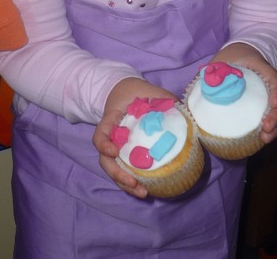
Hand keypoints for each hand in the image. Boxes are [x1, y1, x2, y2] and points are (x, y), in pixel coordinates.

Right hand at [92, 77, 177, 198]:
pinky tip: (146, 190)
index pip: (100, 134)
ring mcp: (117, 147)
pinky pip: (125, 170)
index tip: (114, 151)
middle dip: (116, 173)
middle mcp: (111, 137)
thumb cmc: (139, 92)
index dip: (104, 144)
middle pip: (105, 160)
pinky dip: (133, 182)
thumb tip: (186, 115)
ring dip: (124, 184)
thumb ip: (166, 100)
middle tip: (133, 182)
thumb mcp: (151, 92)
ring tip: (142, 193)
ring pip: (113, 169)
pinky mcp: (126, 155)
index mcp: (111, 120)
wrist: (129, 92)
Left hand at [211, 43, 276, 144]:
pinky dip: (270, 126)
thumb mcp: (221, 60)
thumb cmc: (232, 56)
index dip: (276, 92)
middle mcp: (270, 83)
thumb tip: (193, 88)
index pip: (274, 79)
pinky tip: (262, 137)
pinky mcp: (265, 102)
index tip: (272, 103)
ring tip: (264, 138)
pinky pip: (272, 114)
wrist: (241, 52)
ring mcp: (270, 93)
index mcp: (262, 69)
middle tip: (265, 127)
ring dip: (275, 126)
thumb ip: (211, 72)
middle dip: (275, 116)